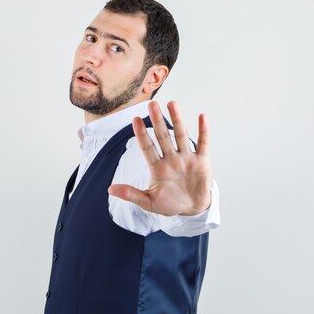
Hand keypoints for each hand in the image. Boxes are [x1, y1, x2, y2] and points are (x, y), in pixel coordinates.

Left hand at [108, 100, 211, 215]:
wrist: (193, 209)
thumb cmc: (170, 204)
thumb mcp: (149, 202)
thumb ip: (131, 194)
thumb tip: (110, 189)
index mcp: (157, 167)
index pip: (147, 148)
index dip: (141, 134)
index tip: (135, 120)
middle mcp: (171, 159)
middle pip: (163, 136)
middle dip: (157, 120)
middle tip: (151, 104)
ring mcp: (186, 158)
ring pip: (181, 135)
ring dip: (178, 120)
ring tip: (172, 104)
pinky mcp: (201, 161)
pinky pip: (203, 143)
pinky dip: (203, 130)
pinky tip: (202, 117)